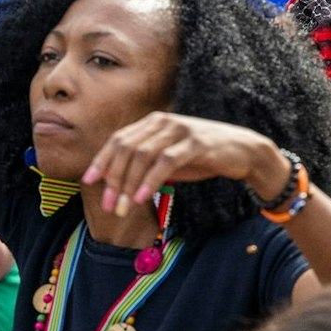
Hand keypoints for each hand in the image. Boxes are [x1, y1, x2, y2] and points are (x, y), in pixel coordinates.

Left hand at [83, 112, 279, 213]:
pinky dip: (150, 181)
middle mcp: (162, 122)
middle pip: (126, 148)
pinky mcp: (194, 143)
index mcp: (152, 122)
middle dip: (113, 178)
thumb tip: (117, 183)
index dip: (101, 160)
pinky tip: (143, 198)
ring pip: (142, 155)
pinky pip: (165, 162)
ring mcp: (178, 130)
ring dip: (129, 184)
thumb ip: (146, 164)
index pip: (118, 139)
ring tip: (124, 208)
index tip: (88, 181)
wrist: (242, 150)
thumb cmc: (202, 157)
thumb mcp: (169, 159)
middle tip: (109, 205)